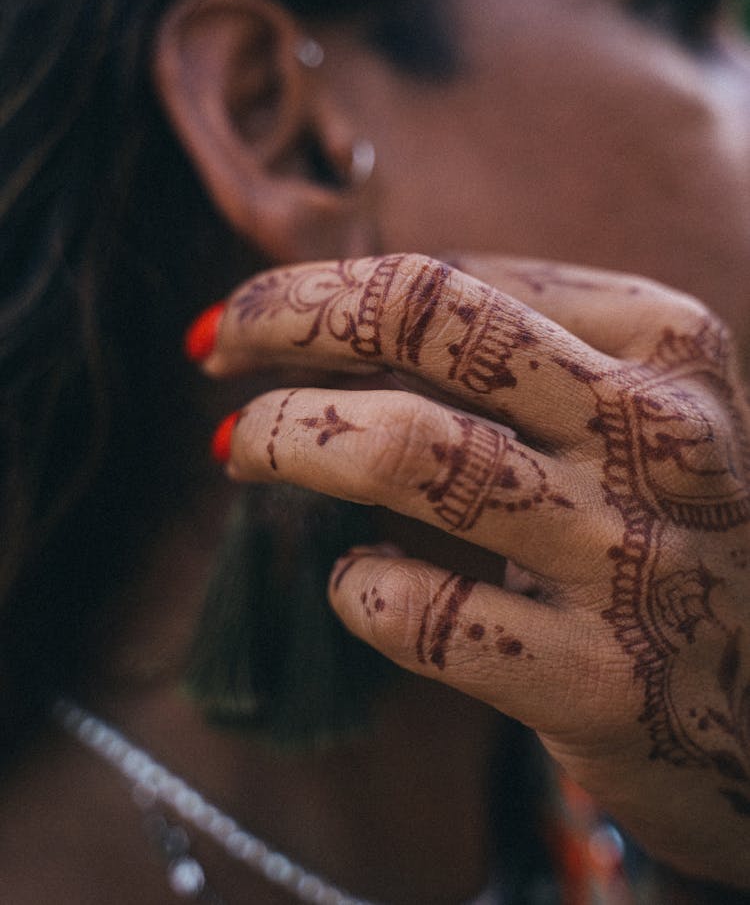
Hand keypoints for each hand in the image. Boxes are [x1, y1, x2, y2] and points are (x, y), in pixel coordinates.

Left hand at [195, 253, 749, 889]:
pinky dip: (360, 590)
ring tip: (236, 452)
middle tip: (210, 347)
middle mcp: (659, 433)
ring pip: (412, 453)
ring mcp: (636, 558)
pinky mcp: (605, 682)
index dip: (319, 290)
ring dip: (290, 440)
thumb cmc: (659, 525)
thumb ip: (505, 348)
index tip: (243, 321)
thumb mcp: (616, 408)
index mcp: (664, 343)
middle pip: (429, 325)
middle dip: (290, 318)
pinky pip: (429, 619)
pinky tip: (358, 581)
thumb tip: (326, 311)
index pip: (448, 280)